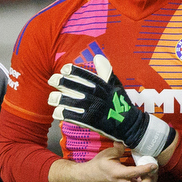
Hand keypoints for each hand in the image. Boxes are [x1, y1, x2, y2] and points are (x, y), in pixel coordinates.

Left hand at [47, 62, 172, 156]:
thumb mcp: (116, 84)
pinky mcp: (91, 122)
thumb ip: (105, 71)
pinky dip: (63, 114)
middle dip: (61, 82)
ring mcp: (94, 109)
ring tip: (52, 98)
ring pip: (71, 102)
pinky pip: (73, 117)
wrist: (129, 124)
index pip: (85, 75)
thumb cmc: (121, 103)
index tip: (64, 69)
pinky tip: (57, 112)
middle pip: (75, 87)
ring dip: (59, 99)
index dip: (73, 71)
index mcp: (102, 85)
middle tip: (52, 80)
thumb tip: (97, 56)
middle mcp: (97, 96)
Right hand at [53, 149, 161, 181]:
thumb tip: (126, 140)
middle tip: (154, 171)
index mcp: (117, 174)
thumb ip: (118, 148)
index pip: (134, 173)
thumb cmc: (98, 165)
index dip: (146, 169)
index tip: (154, 164)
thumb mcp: (106, 154)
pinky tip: (146, 174)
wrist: (89, 179)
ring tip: (152, 171)